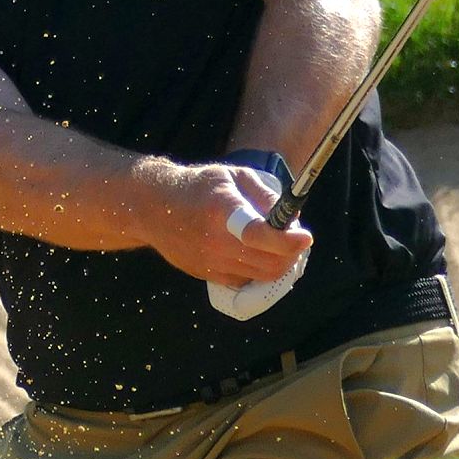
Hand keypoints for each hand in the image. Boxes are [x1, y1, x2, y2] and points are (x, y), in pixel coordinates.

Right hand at [131, 158, 313, 286]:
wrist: (154, 208)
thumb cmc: (198, 187)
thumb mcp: (233, 176)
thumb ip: (264, 195)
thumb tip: (291, 218)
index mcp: (222, 210)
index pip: (259, 234)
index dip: (287, 239)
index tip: (304, 235)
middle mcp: (215, 240)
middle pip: (269, 261)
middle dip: (292, 252)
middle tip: (296, 239)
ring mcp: (211, 261)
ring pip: (261, 275)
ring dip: (279, 263)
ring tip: (278, 245)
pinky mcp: (207, 275)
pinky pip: (246, 281)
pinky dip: (259, 271)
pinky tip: (257, 254)